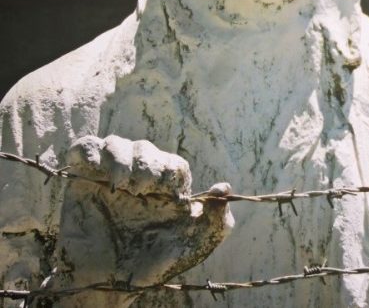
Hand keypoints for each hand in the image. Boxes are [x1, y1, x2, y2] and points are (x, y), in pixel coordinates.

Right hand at [56, 135, 232, 305]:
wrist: (109, 286)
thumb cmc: (154, 266)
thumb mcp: (194, 246)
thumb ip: (217, 220)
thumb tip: (224, 188)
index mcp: (166, 192)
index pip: (172, 164)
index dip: (170, 171)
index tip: (168, 194)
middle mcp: (139, 181)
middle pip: (144, 149)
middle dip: (147, 164)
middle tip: (142, 189)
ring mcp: (109, 180)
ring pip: (115, 144)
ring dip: (121, 157)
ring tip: (124, 185)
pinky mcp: (82, 182)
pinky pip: (85, 149)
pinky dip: (90, 151)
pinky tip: (98, 172)